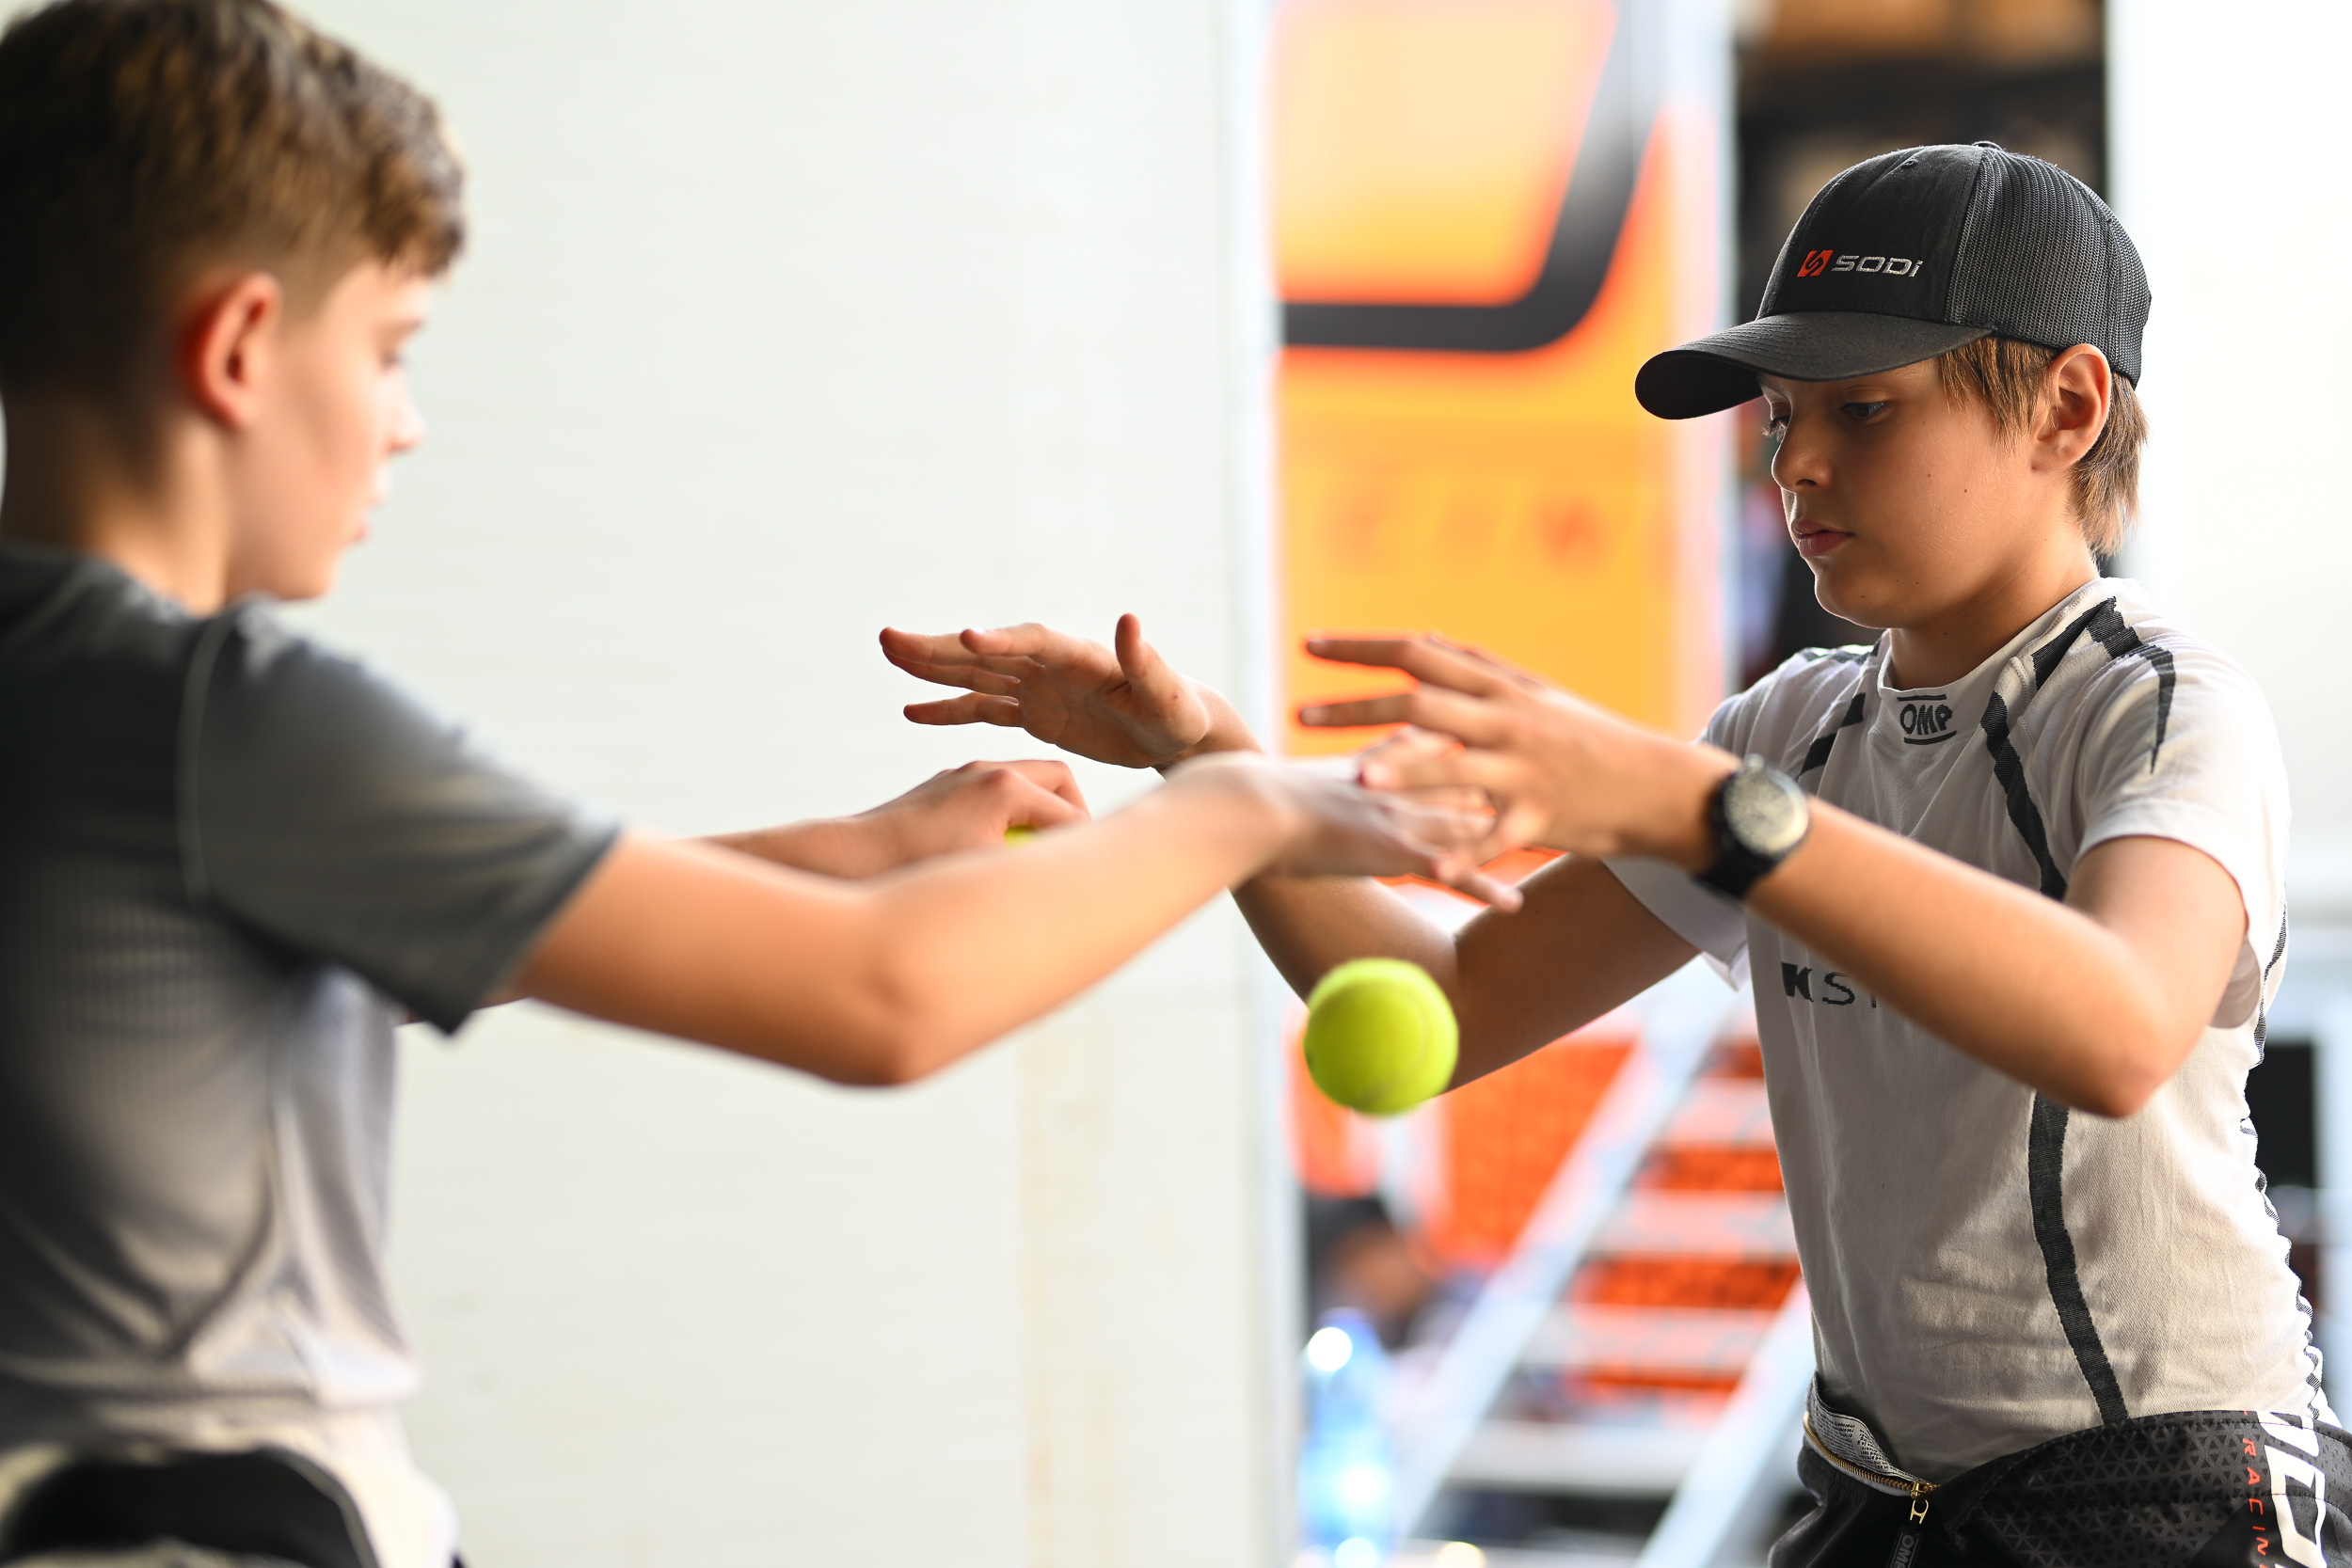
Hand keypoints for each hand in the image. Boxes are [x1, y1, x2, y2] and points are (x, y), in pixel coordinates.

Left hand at [852, 759, 1089, 868]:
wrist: (848, 858)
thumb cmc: (916, 873)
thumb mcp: (984, 880)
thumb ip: (1032, 874)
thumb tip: (1071, 892)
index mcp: (1007, 788)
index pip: (1073, 815)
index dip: (1090, 848)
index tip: (1093, 879)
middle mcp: (987, 771)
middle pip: (1058, 778)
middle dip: (1075, 812)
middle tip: (1074, 853)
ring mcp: (962, 776)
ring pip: (1025, 782)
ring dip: (1041, 811)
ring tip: (1040, 855)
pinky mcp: (943, 789)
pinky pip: (993, 792)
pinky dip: (1008, 814)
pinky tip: (996, 851)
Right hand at [881, 614, 1253, 769]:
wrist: (1176, 730)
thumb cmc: (1178, 713)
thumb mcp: (1168, 695)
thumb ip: (1148, 661)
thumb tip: (1130, 620)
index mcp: (1080, 656)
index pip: (1032, 641)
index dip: (1000, 639)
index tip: (964, 635)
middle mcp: (1051, 664)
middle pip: (987, 652)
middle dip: (940, 647)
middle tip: (890, 639)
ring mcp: (1038, 686)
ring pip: (976, 675)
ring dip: (933, 667)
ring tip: (890, 656)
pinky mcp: (1033, 712)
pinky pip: (983, 709)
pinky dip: (949, 709)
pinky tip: (912, 710)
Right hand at [1171, 753, 1521, 908]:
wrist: (1240, 808)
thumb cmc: (1252, 796)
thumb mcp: (1297, 771)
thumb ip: (1328, 765)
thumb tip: (1336, 750)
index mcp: (1376, 763)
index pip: (1436, 743)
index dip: (1473, 740)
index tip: (1509, 736)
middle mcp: (1396, 784)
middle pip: (1471, 778)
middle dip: (1514, 781)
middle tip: (1554, 782)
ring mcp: (1399, 815)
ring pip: (1472, 824)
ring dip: (1515, 833)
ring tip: (1556, 842)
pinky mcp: (1391, 850)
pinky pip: (1451, 872)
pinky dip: (1484, 887)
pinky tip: (1514, 905)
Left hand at [1298, 636, 1732, 867]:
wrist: (1657, 786)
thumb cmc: (1590, 737)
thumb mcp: (1536, 692)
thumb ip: (1477, 667)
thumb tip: (1422, 639)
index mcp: (1500, 688)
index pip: (1418, 653)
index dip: (1361, 648)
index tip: (1308, 644)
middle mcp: (1508, 721)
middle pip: (1422, 704)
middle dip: (1357, 707)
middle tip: (1300, 712)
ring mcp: (1525, 770)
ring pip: (1456, 768)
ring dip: (1404, 771)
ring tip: (1355, 779)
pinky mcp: (1543, 817)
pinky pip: (1497, 840)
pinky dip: (1467, 856)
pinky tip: (1432, 871)